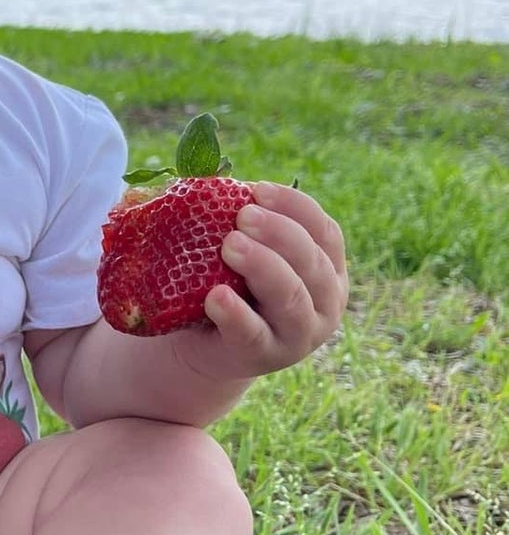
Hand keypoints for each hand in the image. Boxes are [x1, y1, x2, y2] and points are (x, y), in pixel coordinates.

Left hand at [176, 181, 348, 379]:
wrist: (208, 346)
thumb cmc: (232, 284)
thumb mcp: (246, 253)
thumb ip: (244, 223)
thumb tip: (217, 177)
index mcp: (328, 267)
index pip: (325, 232)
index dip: (296, 207)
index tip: (259, 190)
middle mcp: (325, 301)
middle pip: (311, 261)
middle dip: (278, 233)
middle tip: (242, 216)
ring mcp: (300, 334)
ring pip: (291, 297)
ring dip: (262, 266)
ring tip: (229, 245)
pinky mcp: (265, 357)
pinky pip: (254, 334)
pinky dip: (236, 314)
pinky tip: (216, 296)